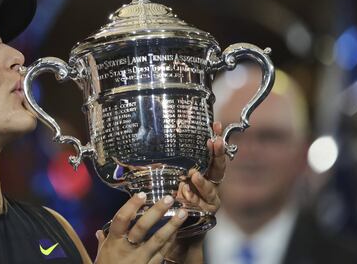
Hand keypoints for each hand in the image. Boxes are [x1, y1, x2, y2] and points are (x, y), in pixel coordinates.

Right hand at [94, 193, 187, 263]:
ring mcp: (140, 259)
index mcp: (114, 241)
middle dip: (156, 211)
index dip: (131, 205)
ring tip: (182, 213)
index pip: (121, 219)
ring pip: (158, 240)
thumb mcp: (101, 255)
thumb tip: (99, 232)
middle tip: (169, 199)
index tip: (142, 194)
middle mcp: (127, 248)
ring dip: (172, 226)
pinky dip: (170, 242)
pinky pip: (162, 253)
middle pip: (142, 227)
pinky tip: (176, 233)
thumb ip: (102, 241)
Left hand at [166, 122, 227, 261]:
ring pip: (212, 187)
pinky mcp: (206, 214)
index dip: (214, 141)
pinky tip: (190, 192)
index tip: (214, 125)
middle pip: (218, 168)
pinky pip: (204, 204)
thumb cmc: (168, 201)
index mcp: (201, 174)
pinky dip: (198, 198)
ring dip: (203, 181)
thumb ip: (161, 166)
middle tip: (215, 141)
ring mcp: (209, 199)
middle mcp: (209, 184)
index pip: (210, 154)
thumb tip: (138, 145)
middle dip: (218, 154)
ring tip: (194, 174)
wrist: (171, 230)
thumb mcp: (164, 180)